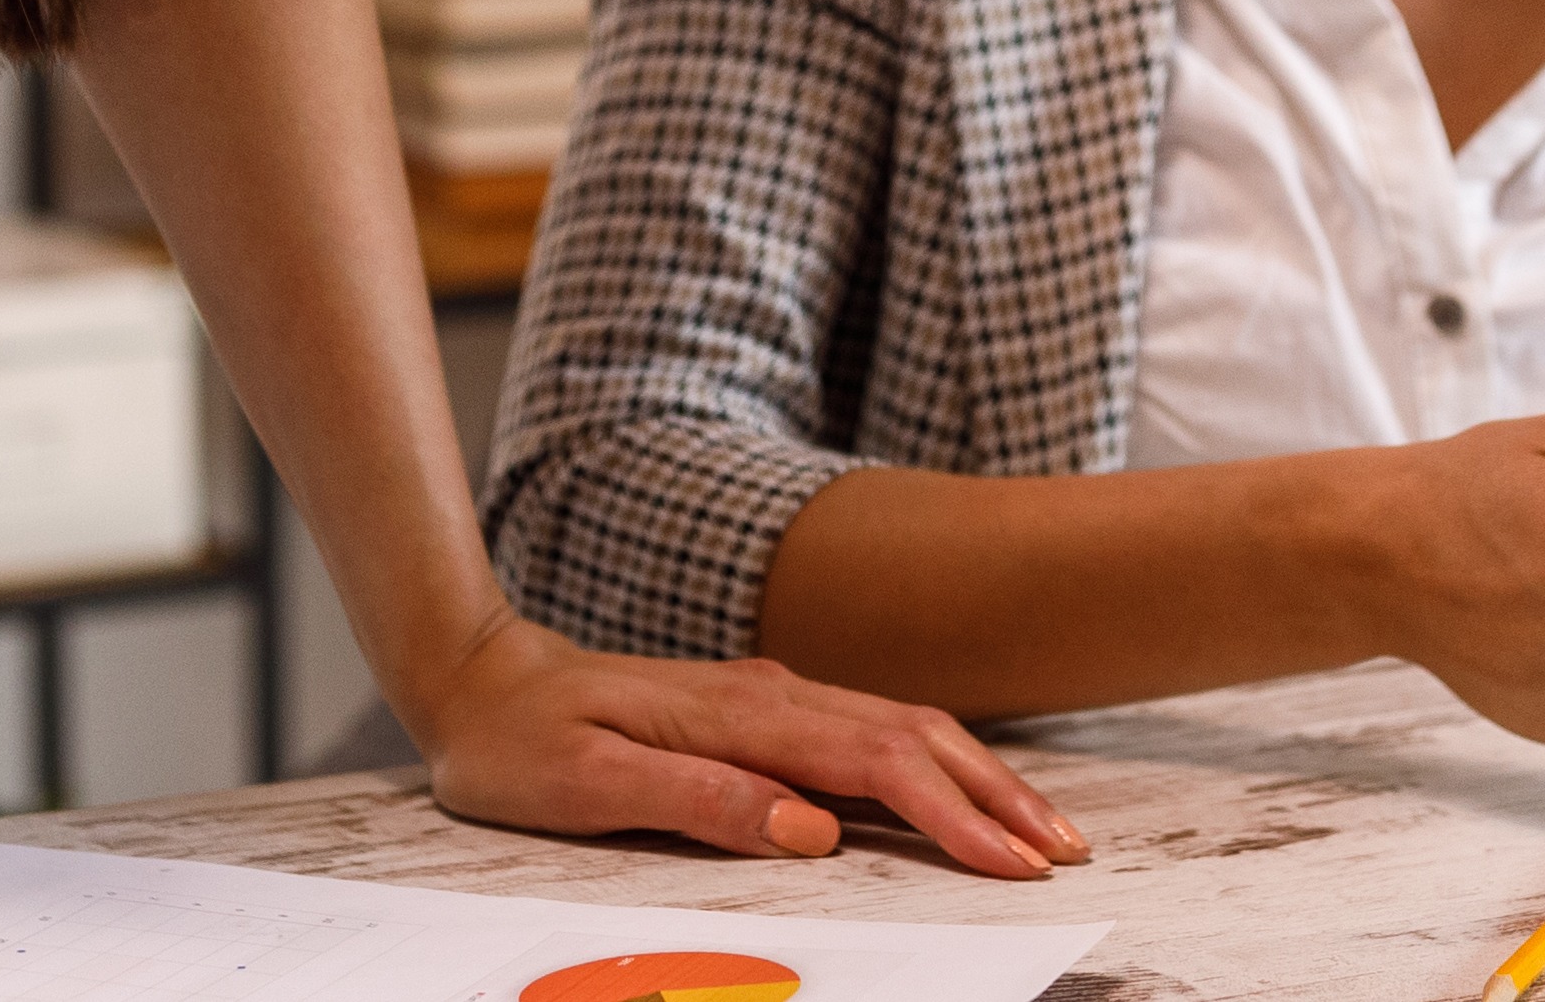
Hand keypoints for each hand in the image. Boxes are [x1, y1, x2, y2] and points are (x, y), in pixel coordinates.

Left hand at [411, 611, 1089, 879]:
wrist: (481, 680)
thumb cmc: (522, 745)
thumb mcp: (589, 787)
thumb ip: (704, 801)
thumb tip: (814, 830)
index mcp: (743, 714)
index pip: (877, 766)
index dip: (954, 817)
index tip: (1012, 864)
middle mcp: (774, 694)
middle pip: (916, 737)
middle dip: (997, 797)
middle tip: (1063, 855)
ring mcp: (774, 696)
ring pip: (904, 728)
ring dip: (979, 777)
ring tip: (1039, 829)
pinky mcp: (768, 708)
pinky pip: (873, 731)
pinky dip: (935, 763)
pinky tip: (961, 791)